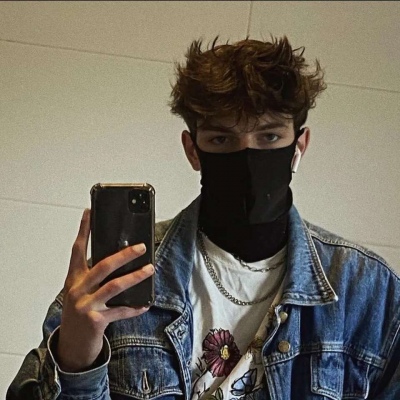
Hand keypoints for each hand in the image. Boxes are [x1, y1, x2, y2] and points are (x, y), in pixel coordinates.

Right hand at [57, 209, 153, 371]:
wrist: (72, 344)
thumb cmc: (80, 311)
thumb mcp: (82, 290)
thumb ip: (94, 275)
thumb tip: (120, 257)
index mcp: (74, 278)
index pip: (78, 249)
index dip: (84, 230)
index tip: (90, 212)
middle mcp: (78, 290)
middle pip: (103, 266)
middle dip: (124, 255)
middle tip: (141, 247)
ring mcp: (86, 305)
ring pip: (114, 286)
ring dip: (135, 276)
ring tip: (150, 268)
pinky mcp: (95, 321)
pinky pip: (120, 311)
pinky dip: (135, 307)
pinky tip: (146, 303)